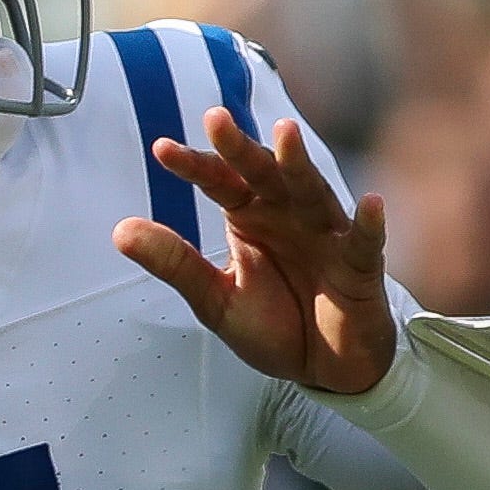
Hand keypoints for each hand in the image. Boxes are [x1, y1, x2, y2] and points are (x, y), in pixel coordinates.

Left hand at [115, 110, 395, 395]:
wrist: (324, 368)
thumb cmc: (275, 325)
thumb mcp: (215, 300)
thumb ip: (176, 264)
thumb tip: (121, 231)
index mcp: (250, 218)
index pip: (220, 182)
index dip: (195, 165)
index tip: (162, 150)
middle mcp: (287, 215)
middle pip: (262, 173)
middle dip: (240, 148)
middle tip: (216, 120)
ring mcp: (325, 235)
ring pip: (311, 192)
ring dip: (298, 165)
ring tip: (285, 135)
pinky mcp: (359, 266)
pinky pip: (364, 241)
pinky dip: (368, 224)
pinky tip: (369, 204)